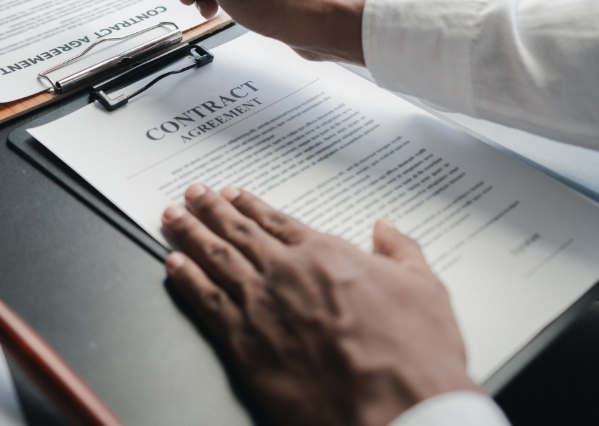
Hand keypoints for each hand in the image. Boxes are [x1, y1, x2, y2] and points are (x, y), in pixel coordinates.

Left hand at [162, 184, 479, 425]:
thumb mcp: (426, 288)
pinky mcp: (245, 344)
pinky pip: (206, 303)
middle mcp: (286, 273)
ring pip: (215, 260)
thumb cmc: (414, 355)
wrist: (395, 408)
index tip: (232, 194)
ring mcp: (261, 306)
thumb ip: (401, 251)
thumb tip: (387, 228)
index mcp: (326, 255)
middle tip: (191, 194)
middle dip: (210, 210)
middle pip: (238, 233)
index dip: (250, 206)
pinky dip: (186, 280)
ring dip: (190, 235)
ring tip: (173, 219)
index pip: (276, 222)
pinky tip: (173, 266)